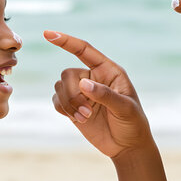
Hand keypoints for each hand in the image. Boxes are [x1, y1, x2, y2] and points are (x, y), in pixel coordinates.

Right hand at [45, 30, 154, 157]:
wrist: (127, 146)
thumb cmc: (132, 124)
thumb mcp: (125, 109)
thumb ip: (105, 95)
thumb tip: (83, 84)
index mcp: (109, 70)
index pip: (84, 50)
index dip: (66, 41)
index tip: (48, 34)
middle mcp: (93, 77)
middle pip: (68, 73)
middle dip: (73, 94)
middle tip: (87, 111)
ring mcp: (82, 92)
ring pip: (60, 86)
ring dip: (69, 104)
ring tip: (85, 117)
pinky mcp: (73, 106)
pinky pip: (57, 100)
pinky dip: (63, 109)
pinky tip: (78, 119)